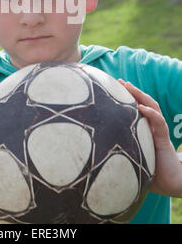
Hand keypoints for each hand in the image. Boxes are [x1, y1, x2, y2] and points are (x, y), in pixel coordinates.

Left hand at [118, 79, 181, 197]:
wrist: (169, 182)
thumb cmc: (148, 169)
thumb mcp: (130, 154)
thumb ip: (118, 148)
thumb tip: (93, 146)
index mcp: (144, 127)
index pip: (137, 106)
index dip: (127, 96)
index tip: (113, 86)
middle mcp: (152, 126)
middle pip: (144, 102)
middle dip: (132, 90)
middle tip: (119, 81)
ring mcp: (159, 131)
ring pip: (152, 107)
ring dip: (141, 95)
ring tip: (130, 87)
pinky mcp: (164, 139)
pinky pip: (159, 123)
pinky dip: (151, 113)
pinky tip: (142, 108)